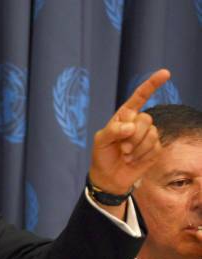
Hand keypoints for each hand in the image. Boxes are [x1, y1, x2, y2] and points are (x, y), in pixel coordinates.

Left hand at [90, 69, 170, 196]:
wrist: (109, 177)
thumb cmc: (102, 156)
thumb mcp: (101, 141)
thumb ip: (113, 130)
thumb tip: (131, 126)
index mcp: (124, 116)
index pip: (139, 97)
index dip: (152, 85)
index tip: (165, 73)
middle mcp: (138, 123)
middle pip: (146, 120)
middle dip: (134, 136)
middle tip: (122, 148)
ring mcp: (148, 136)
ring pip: (152, 134)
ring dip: (137, 148)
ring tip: (126, 155)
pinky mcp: (155, 149)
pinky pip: (155, 147)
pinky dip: (142, 156)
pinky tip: (133, 161)